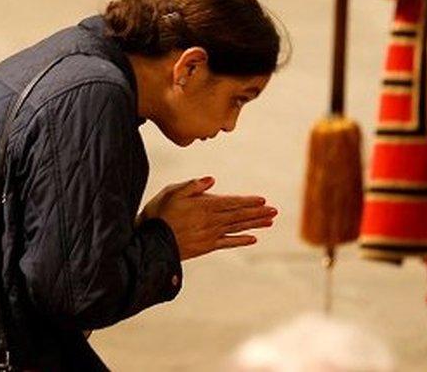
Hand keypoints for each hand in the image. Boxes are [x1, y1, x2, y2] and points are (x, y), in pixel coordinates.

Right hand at [140, 177, 276, 260]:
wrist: (152, 241)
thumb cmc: (160, 213)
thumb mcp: (172, 192)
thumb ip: (192, 186)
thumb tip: (212, 180)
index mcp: (204, 206)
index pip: (231, 203)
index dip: (248, 201)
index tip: (263, 200)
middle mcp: (211, 221)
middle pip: (239, 215)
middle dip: (257, 212)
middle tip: (274, 210)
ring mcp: (210, 235)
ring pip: (237, 228)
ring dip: (254, 224)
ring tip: (270, 221)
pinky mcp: (207, 246)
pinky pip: (228, 243)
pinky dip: (241, 241)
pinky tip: (253, 239)